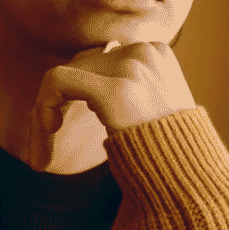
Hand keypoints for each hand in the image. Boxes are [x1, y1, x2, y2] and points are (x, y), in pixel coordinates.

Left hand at [31, 39, 196, 168]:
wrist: (187, 177)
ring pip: (61, 78)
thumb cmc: (166, 153)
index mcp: (154, 53)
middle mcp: (144, 51)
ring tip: (41, 153)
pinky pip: (57, 82)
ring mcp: (131, 68)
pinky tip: (50, 133)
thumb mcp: (149, 110)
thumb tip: (99, 69)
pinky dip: (43, 109)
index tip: (58, 129)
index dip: (70, 95)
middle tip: (42, 148)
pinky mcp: (114, 89)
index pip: (94, 62)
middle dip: (52, 107)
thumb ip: (126, 88)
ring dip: (42, 117)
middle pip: (76, 68)